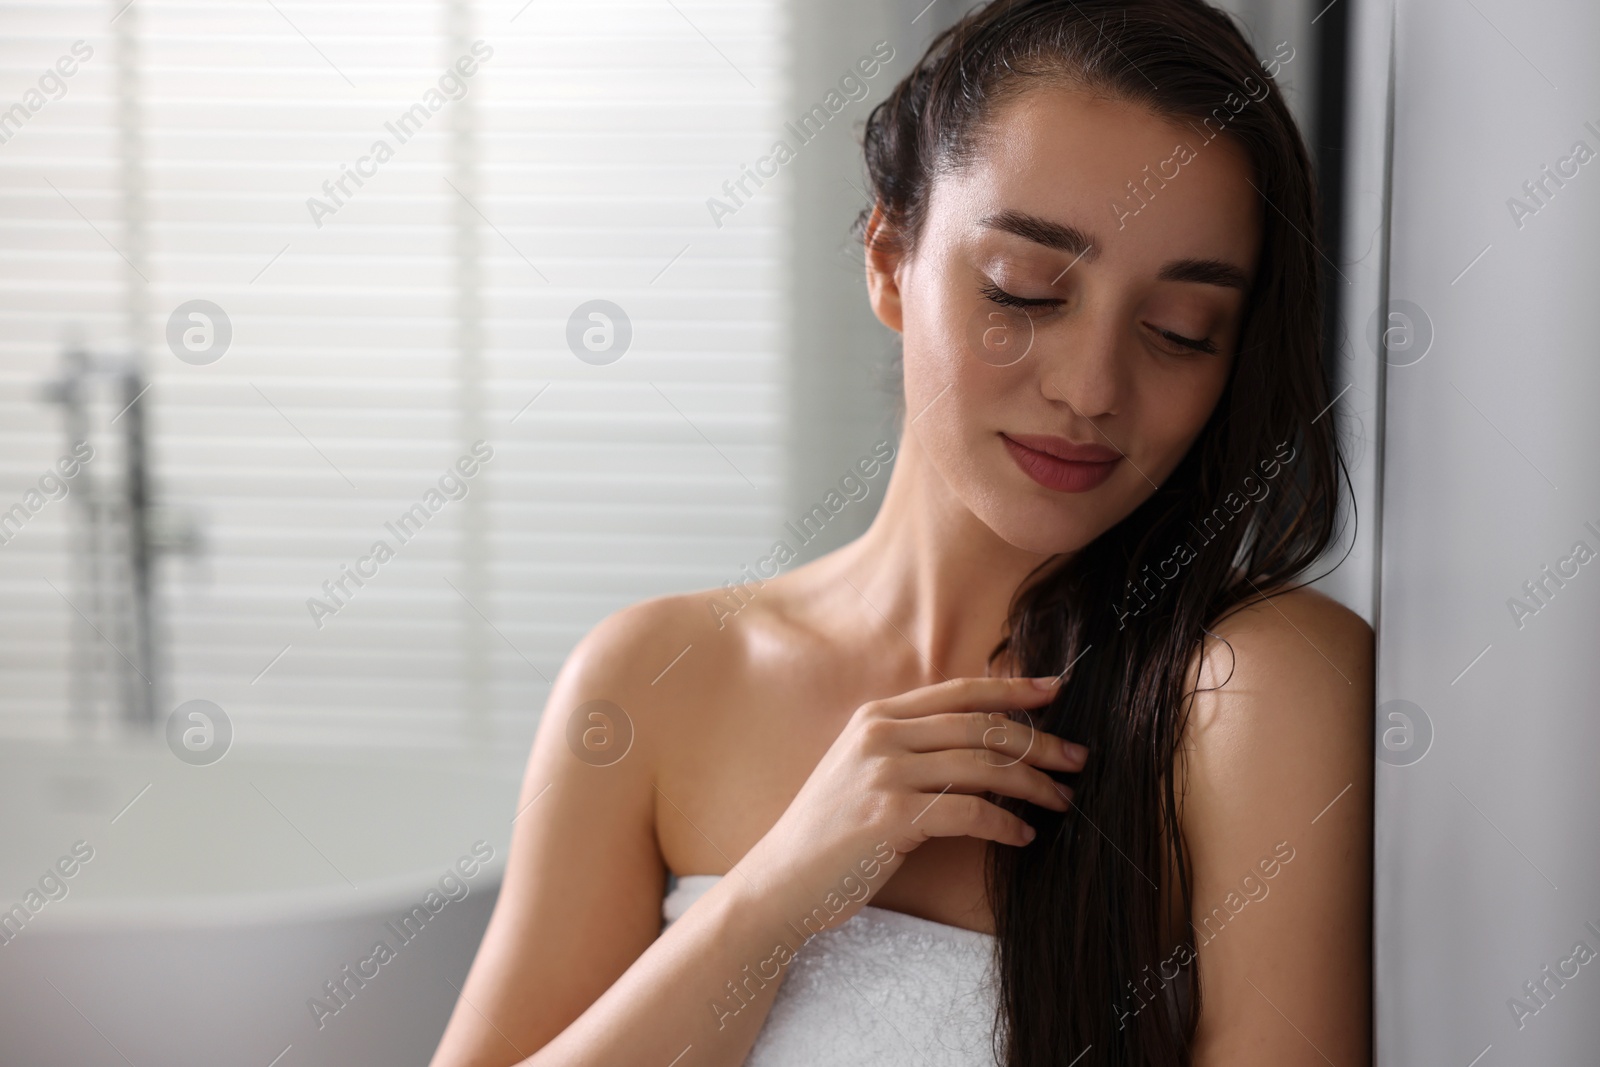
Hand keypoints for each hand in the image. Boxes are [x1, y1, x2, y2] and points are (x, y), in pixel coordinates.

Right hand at [735, 676, 1087, 928]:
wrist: (781, 880)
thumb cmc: (832, 832)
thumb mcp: (865, 771)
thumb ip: (912, 747)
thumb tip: (988, 742)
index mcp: (877, 717)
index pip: (960, 691)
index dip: (1013, 688)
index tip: (1057, 690)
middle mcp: (880, 735)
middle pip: (981, 728)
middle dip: (1038, 743)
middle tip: (1078, 760)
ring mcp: (883, 773)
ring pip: (982, 768)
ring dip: (1033, 785)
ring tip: (1062, 802)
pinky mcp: (889, 816)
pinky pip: (968, 812)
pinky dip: (1004, 824)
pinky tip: (1023, 836)